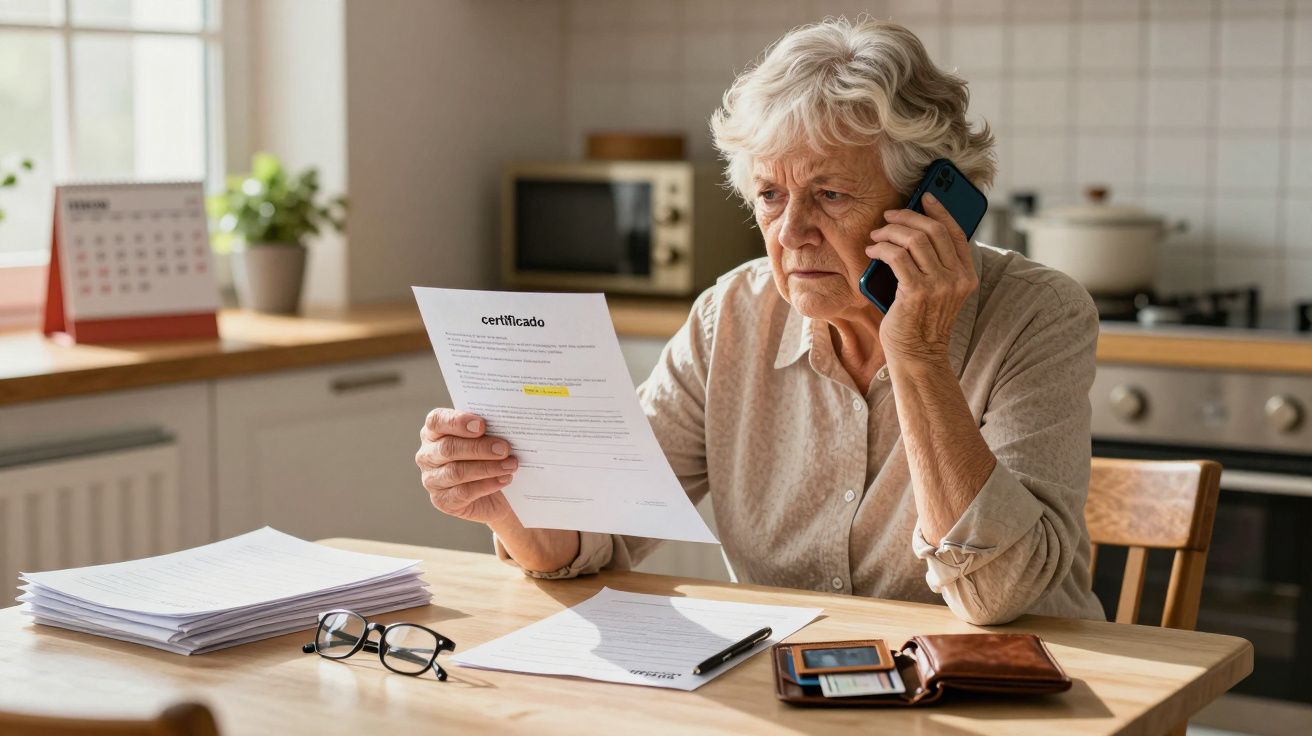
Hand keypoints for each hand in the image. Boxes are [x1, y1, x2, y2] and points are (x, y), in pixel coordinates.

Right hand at [415, 408, 517, 525]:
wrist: (497, 494)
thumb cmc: (489, 457)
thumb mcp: (488, 438)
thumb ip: (488, 429)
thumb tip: (503, 426)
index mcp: (434, 432)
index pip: (436, 421)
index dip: (457, 422)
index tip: (481, 425)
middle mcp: (427, 455)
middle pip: (448, 448)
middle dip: (479, 447)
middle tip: (504, 448)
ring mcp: (431, 480)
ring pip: (456, 472)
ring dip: (487, 467)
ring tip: (510, 465)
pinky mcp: (442, 501)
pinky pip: (463, 492)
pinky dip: (487, 485)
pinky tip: (504, 479)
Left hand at [865, 192, 977, 365]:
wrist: (917, 356)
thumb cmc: (921, 323)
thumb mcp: (938, 292)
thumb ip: (936, 266)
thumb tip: (915, 232)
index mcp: (966, 276)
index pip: (956, 232)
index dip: (940, 210)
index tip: (925, 196)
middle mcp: (957, 278)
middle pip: (933, 230)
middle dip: (907, 217)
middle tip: (888, 216)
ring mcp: (939, 285)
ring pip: (914, 240)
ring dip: (890, 232)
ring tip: (876, 235)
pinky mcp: (916, 292)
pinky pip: (897, 257)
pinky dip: (881, 249)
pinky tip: (872, 251)